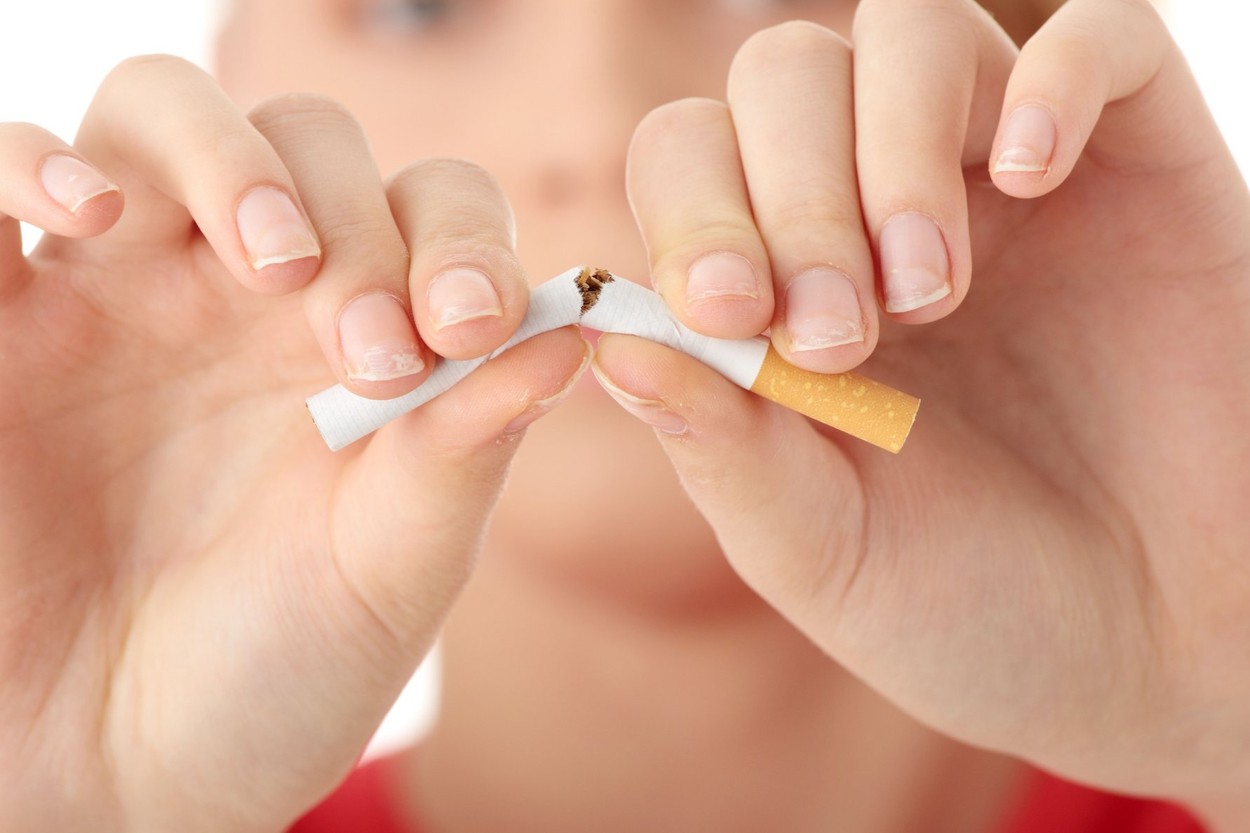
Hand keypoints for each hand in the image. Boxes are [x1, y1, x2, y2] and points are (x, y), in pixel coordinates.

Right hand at [0, 57, 585, 832]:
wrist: (126, 771)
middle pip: (306, 141)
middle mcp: (245, 295)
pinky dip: (33, 159)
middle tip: (372, 346)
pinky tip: (85, 212)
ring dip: (227, 158)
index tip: (467, 328)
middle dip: (353, 217)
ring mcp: (119, 293)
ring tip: (270, 263)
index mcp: (360, 338)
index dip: (461, 239)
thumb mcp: (393, 565)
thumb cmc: (279, 673)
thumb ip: (469, 444)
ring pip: (163, 117)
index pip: (430, 208)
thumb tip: (574, 331)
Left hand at [598, 0, 1249, 825]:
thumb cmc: (978, 608)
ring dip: (891, 147)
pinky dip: (1053, 79)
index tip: (733, 315)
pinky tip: (1031, 180)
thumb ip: (718, 446)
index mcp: (785, 292)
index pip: (688, 162)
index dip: (691, 212)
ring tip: (930, 290)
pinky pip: (1105, 32)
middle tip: (838, 332)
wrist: (1161, 653)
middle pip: (782, 78)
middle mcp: (882, 212)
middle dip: (789, 194)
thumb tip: (612, 336)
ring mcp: (1008, 177)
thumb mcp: (821, 549)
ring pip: (910, 30)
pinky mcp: (1141, 161)